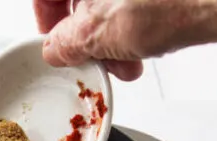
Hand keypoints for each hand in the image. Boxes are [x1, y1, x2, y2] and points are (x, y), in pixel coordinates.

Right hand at [33, 0, 216, 80]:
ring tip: (128, 59)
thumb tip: (58, 47)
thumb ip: (66, 42)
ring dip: (115, 29)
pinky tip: (151, 40)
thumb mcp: (99, 32)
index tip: (55, 40)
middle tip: (94, 56)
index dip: (45, 17)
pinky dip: (140, 15)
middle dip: (88, 29)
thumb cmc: (171, 0)